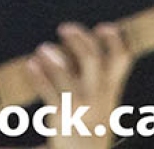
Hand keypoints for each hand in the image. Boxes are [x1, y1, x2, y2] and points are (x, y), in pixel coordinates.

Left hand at [25, 20, 133, 148]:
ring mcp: (80, 104)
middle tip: (64, 28)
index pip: (122, 59)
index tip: (103, 27)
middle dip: (78, 38)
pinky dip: (38, 76)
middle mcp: (99, 94)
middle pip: (92, 58)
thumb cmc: (92, 127)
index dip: (115, 40)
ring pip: (66, 73)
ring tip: (43, 48)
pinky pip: (48, 91)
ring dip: (53, 57)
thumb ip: (95, 79)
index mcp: (111, 88)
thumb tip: (75, 47)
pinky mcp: (62, 115)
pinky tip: (31, 65)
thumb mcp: (104, 104)